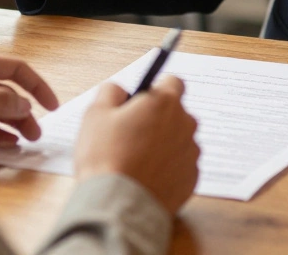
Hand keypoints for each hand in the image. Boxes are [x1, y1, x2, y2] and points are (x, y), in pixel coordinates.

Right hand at [74, 77, 199, 214]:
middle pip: (175, 113)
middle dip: (157, 119)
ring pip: (178, 140)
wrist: (117, 204)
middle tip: (131, 134)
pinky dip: (167, 169)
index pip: (173, 82)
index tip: (142, 101)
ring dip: (163, 144)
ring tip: (136, 160)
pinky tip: (145, 177)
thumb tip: (121, 90)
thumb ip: (111, 91)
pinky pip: (180, 166)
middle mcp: (185, 125)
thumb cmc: (106, 156)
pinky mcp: (191, 180)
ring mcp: (191, 154)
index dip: (156, 90)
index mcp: (164, 103)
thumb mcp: (96, 113)